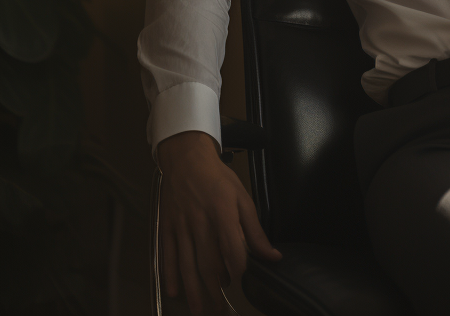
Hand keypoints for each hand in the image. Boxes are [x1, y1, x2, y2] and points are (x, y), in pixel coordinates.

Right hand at [157, 130, 280, 314]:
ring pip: (187, 265)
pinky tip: (175, 292)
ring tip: (201, 309)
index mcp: (222, 212)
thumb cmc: (218, 178)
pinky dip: (170, 276)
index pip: (231, 247)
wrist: (186, 160)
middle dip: (215, 290)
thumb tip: (272, 255)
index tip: (241, 280)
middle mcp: (200, 222)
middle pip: (207, 263)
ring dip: (194, 290)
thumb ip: (255, 230)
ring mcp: (181, 226)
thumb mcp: (243, 198)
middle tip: (220, 308)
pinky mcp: (167, 228)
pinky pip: (168, 256)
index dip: (237, 267)